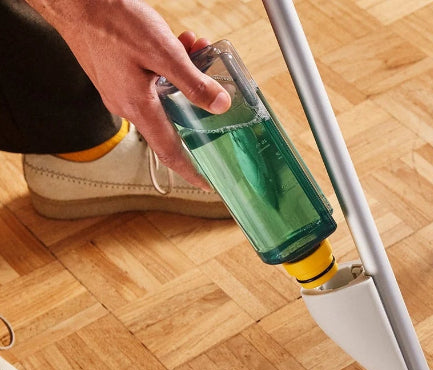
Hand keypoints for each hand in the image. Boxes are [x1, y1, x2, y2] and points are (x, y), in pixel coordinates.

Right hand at [26, 0, 230, 187]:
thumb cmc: (109, 19)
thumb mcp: (162, 51)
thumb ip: (193, 82)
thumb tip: (220, 105)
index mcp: (138, 108)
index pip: (169, 152)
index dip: (191, 171)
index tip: (206, 184)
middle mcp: (127, 105)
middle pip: (172, 122)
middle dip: (198, 108)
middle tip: (216, 92)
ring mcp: (119, 91)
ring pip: (164, 96)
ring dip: (186, 78)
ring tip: (199, 50)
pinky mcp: (116, 75)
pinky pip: (150, 81)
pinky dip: (169, 67)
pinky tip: (180, 44)